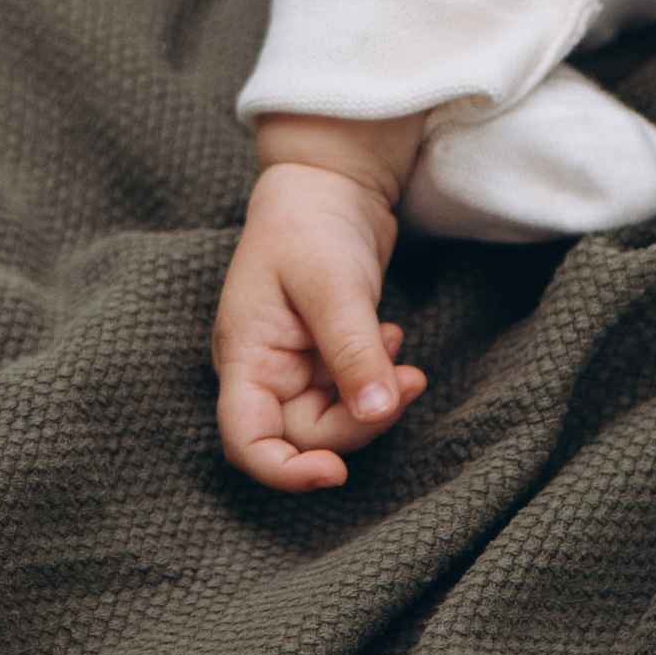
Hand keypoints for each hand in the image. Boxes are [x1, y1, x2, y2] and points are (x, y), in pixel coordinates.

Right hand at [212, 117, 428, 491]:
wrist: (330, 180)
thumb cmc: (311, 225)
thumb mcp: (332, 286)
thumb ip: (352, 351)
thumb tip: (376, 411)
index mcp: (246, 357)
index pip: (247, 440)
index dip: (284, 471)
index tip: (334, 475)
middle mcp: (265, 369)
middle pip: (302, 433)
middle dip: (356, 424)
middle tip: (409, 385)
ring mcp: (296, 361)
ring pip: (332, 414)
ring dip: (373, 399)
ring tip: (407, 363)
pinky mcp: (326, 350)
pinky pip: (350, 386)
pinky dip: (376, 374)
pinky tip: (391, 337)